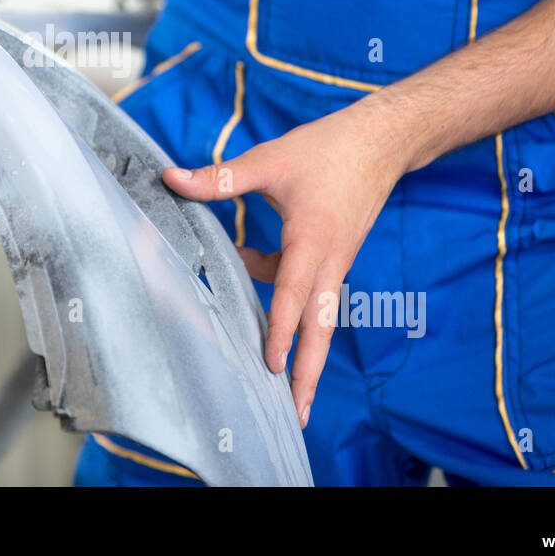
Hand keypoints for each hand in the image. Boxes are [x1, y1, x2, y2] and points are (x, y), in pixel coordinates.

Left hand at [162, 97, 413, 427]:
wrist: (382, 140)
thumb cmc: (330, 149)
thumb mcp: (270, 159)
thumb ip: (221, 177)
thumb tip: (172, 179)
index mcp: (313, 240)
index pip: (292, 294)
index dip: (279, 331)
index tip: (269, 366)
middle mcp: (329, 261)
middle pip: (320, 328)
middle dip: (310, 374)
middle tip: (299, 415)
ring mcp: (335, 262)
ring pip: (317, 314)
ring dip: (301, 346)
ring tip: (278, 379)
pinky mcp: (335, 256)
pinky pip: (310, 288)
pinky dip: (285, 293)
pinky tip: (250, 264)